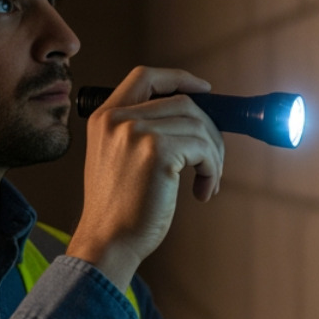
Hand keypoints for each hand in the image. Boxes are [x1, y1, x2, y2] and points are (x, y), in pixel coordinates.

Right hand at [68, 66, 224, 290]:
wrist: (108, 241)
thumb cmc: (119, 210)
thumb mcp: (118, 158)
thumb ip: (141, 132)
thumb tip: (193, 120)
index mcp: (105, 117)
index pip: (145, 77)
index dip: (180, 78)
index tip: (205, 90)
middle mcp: (118, 119)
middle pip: (183, 102)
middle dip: (209, 130)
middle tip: (213, 161)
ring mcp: (137, 132)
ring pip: (198, 126)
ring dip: (213, 156)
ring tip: (207, 182)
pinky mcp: (158, 151)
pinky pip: (203, 148)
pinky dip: (212, 169)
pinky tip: (202, 191)